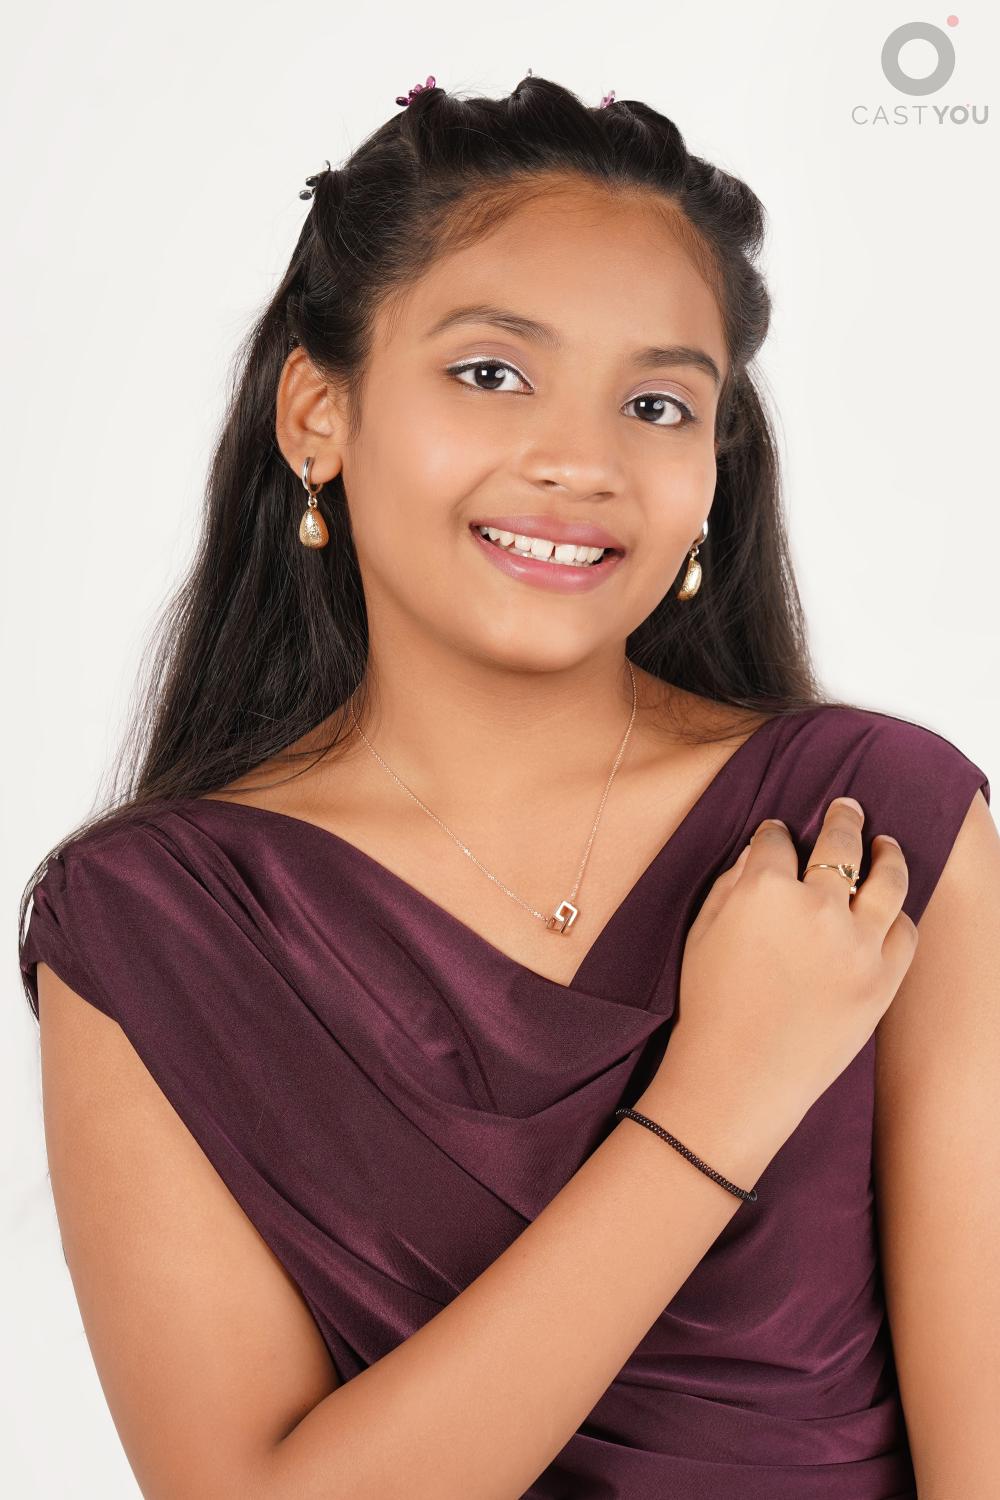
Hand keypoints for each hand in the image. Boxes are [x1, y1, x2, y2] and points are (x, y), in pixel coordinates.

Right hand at [651, 797, 915, 1159]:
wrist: (738, 1077)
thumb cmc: (709, 1006)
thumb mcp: (703, 930)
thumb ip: (733, 882)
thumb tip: (762, 850)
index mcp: (762, 889)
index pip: (776, 839)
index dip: (776, 833)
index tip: (778, 834)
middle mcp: (815, 906)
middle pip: (839, 842)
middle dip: (842, 819)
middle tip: (847, 806)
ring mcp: (856, 943)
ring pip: (887, 877)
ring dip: (887, 852)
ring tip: (886, 843)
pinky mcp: (882, 979)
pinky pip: (904, 930)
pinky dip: (898, 915)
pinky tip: (891, 908)